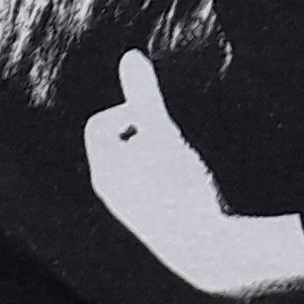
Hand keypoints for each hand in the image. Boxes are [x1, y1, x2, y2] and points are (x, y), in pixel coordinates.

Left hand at [84, 50, 303, 295]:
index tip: (156, 120)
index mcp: (106, 170)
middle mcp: (111, 192)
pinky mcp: (150, 221)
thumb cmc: (180, 186)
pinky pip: (148, 186)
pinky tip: (189, 186)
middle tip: (171, 141)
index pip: (99, 125)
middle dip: (144, 133)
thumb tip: (130, 55)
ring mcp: (130, 209)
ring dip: (156, 155)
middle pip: (117, 143)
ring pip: (134, 165)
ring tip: (182, 164)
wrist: (203, 248)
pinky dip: (166, 176)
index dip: (127, 112)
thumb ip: (146, 95)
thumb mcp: (164, 133)